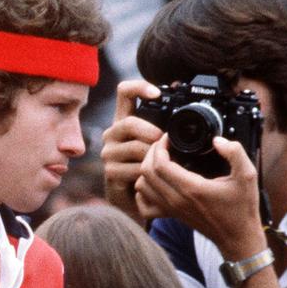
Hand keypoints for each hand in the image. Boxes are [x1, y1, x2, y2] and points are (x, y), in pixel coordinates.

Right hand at [101, 79, 161, 222]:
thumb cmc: (152, 167)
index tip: (157, 94)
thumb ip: (164, 121)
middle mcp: (112, 134)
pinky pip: (134, 169)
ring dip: (154, 156)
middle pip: (128, 123)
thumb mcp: (159, 140)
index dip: (139, 87)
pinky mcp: (110, 173)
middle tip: (163, 142)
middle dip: (151, 132)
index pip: (124, 92)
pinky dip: (150, 174)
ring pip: (134, 148)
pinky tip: (155, 178)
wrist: (138, 200)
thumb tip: (178, 91)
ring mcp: (108, 154)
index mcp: (125, 120)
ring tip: (164, 163)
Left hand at [135, 135, 265, 259]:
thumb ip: (235, 153)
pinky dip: (144, 192)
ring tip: (160, 159)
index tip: (169, 138)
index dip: (160, 146)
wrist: (237, 238)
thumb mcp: (248, 176)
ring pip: (142, 186)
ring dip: (146, 169)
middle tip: (163, 145)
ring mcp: (171, 209)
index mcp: (191, 188)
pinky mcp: (171, 215)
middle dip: (151, 153)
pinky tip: (155, 182)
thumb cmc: (242, 209)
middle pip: (146, 172)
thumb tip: (218, 140)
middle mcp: (176, 200)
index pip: (159, 164)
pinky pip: (145, 205)